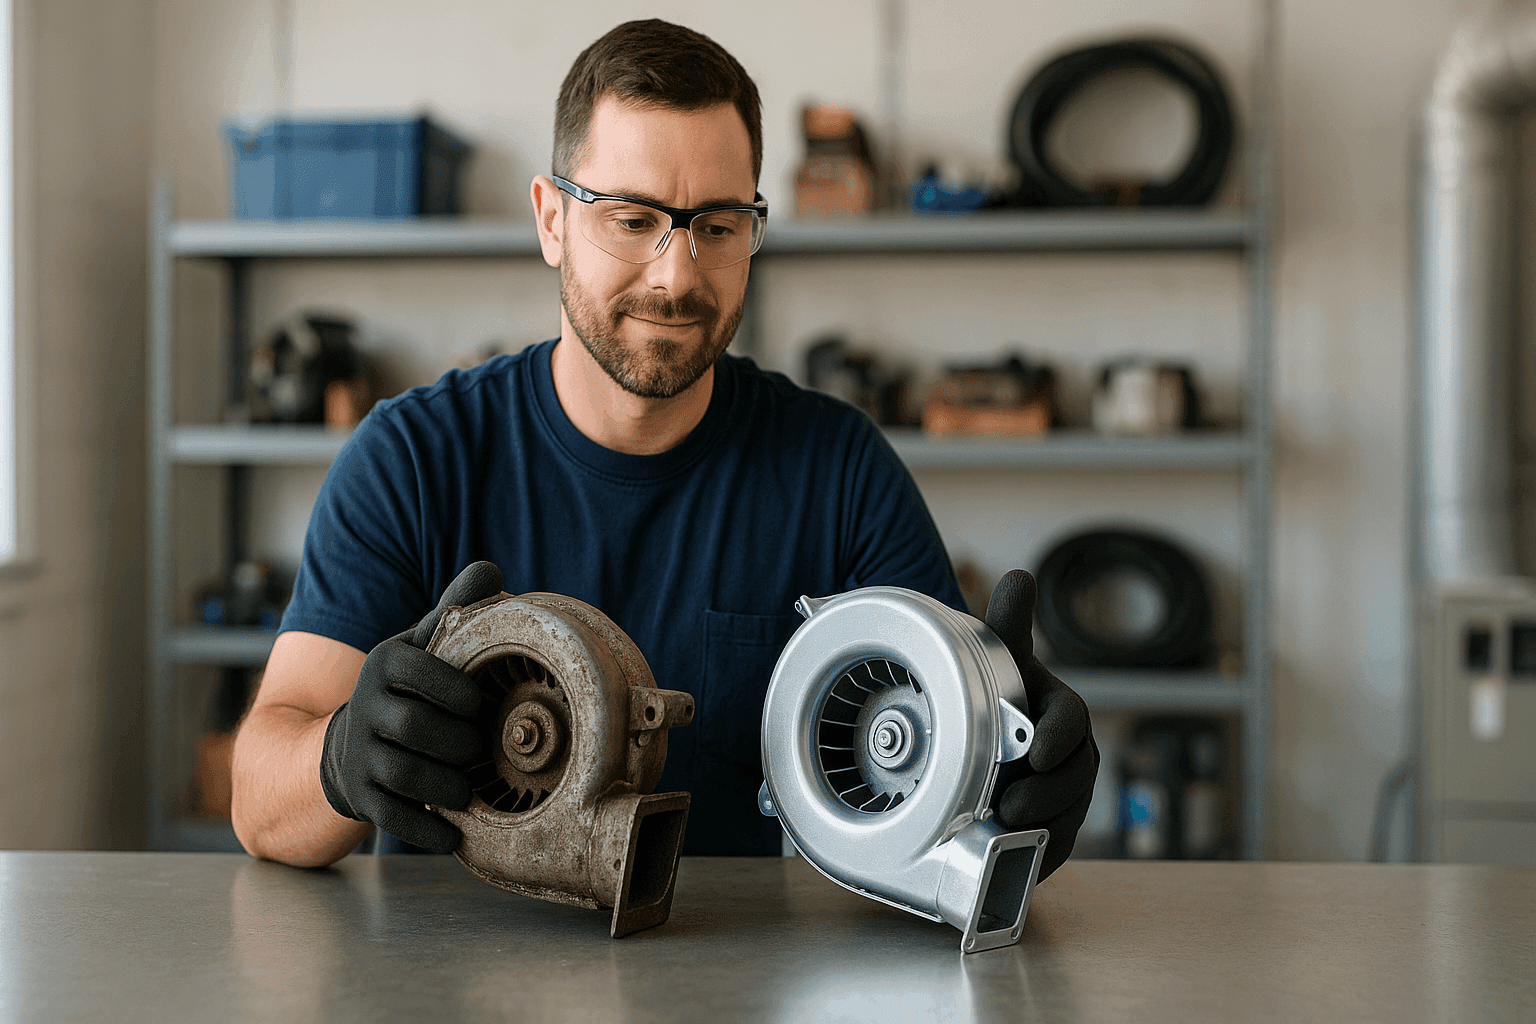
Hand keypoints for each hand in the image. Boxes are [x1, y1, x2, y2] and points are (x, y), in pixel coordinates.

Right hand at [319, 561, 504, 852]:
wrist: (342, 746)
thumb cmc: (404, 689)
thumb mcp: (421, 645)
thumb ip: (455, 609)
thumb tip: (491, 567)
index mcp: (384, 665)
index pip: (416, 671)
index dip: (453, 689)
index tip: (478, 703)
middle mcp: (364, 708)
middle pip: (415, 728)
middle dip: (457, 742)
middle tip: (481, 749)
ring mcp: (360, 757)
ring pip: (406, 775)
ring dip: (447, 787)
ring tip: (470, 788)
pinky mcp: (362, 799)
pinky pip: (394, 818)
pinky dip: (427, 831)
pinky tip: (454, 837)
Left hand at [985, 569, 1098, 881]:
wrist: (985, 738)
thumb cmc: (998, 694)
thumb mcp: (1001, 659)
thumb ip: (1010, 624)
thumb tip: (1020, 576)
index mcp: (1062, 711)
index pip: (1071, 722)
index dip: (1058, 737)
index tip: (1038, 751)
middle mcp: (1071, 753)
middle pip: (1074, 776)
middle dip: (1048, 792)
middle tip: (1012, 804)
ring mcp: (1066, 792)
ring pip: (1069, 814)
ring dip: (1044, 823)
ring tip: (1008, 825)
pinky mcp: (1055, 828)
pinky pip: (1059, 847)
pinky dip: (1043, 854)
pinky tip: (1019, 854)